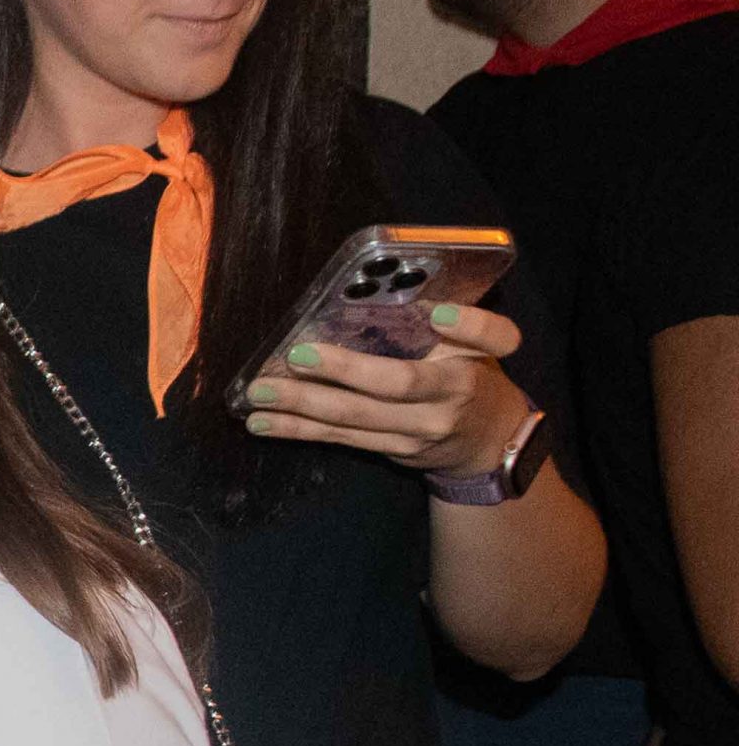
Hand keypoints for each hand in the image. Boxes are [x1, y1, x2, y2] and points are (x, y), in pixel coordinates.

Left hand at [239, 304, 530, 476]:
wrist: (485, 443)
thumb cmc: (471, 378)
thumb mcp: (477, 348)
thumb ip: (457, 325)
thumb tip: (405, 295)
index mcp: (468, 365)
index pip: (485, 341)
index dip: (467, 327)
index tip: (439, 313)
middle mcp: (445, 401)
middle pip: (395, 385)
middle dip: (342, 371)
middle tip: (295, 357)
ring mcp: (414, 433)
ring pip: (354, 419)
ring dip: (302, 407)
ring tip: (260, 394)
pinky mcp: (389, 450)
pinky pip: (339, 437)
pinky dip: (298, 429)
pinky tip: (262, 423)